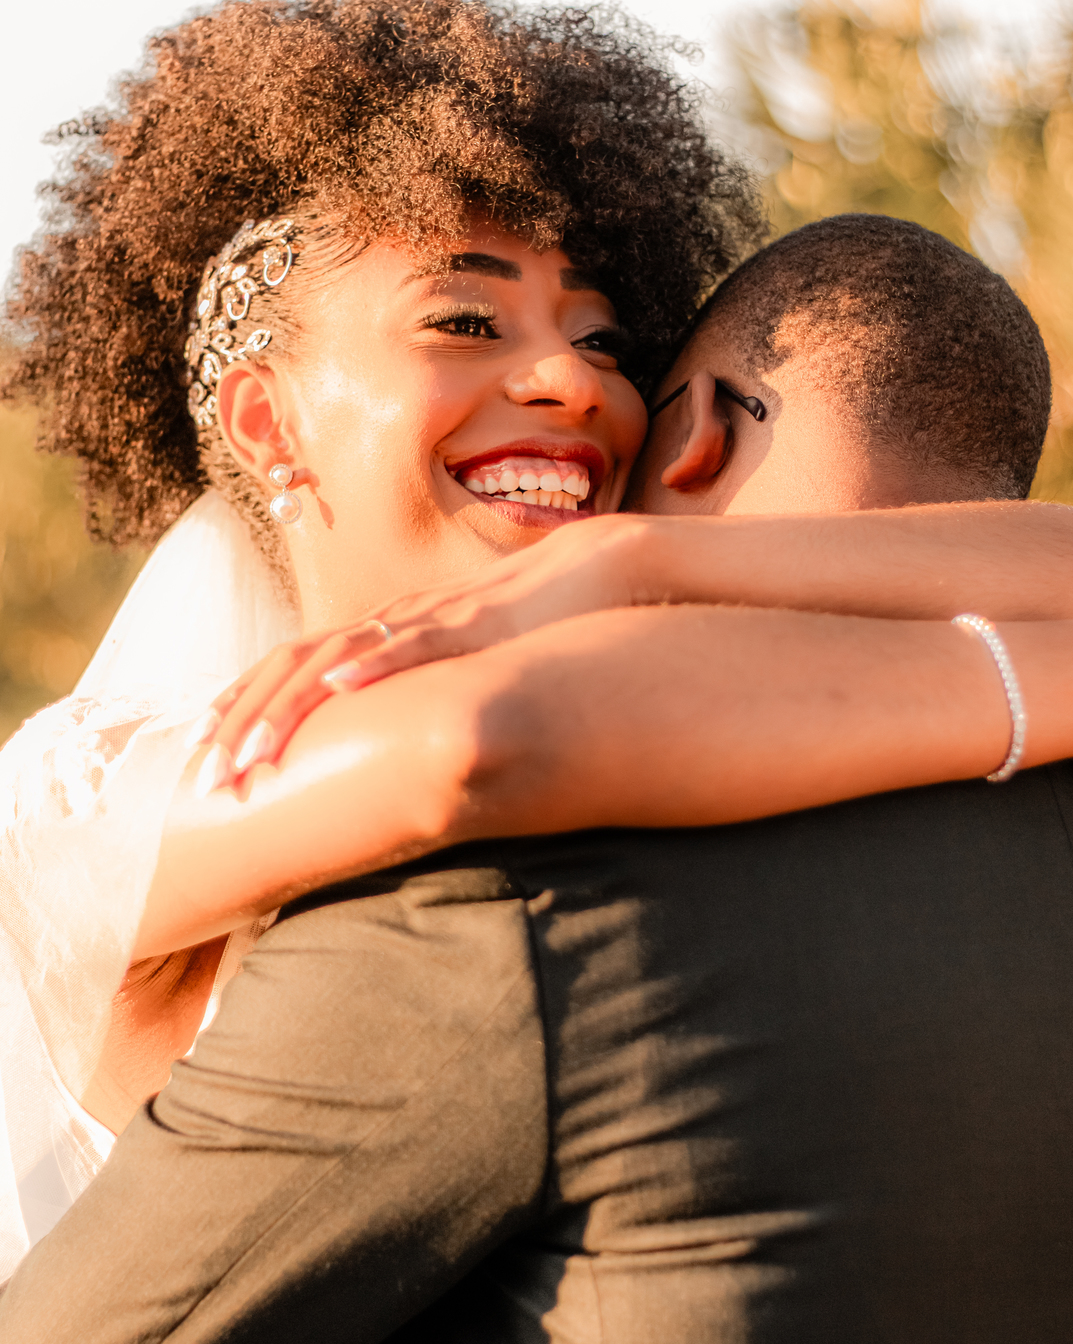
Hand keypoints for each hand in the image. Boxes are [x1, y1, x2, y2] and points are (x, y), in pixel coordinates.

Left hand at [188, 512, 646, 787]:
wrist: (599, 568)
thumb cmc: (534, 624)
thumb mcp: (464, 670)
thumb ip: (423, 697)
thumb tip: (389, 748)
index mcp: (384, 632)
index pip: (292, 664)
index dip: (242, 703)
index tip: (201, 749)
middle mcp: (392, 620)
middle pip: (294, 664)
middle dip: (244, 718)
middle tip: (207, 775)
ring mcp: (429, 617)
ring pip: (340, 660)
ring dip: (289, 708)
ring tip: (251, 752)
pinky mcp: (474, 621)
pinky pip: (415, 643)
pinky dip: (373, 666)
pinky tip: (341, 691)